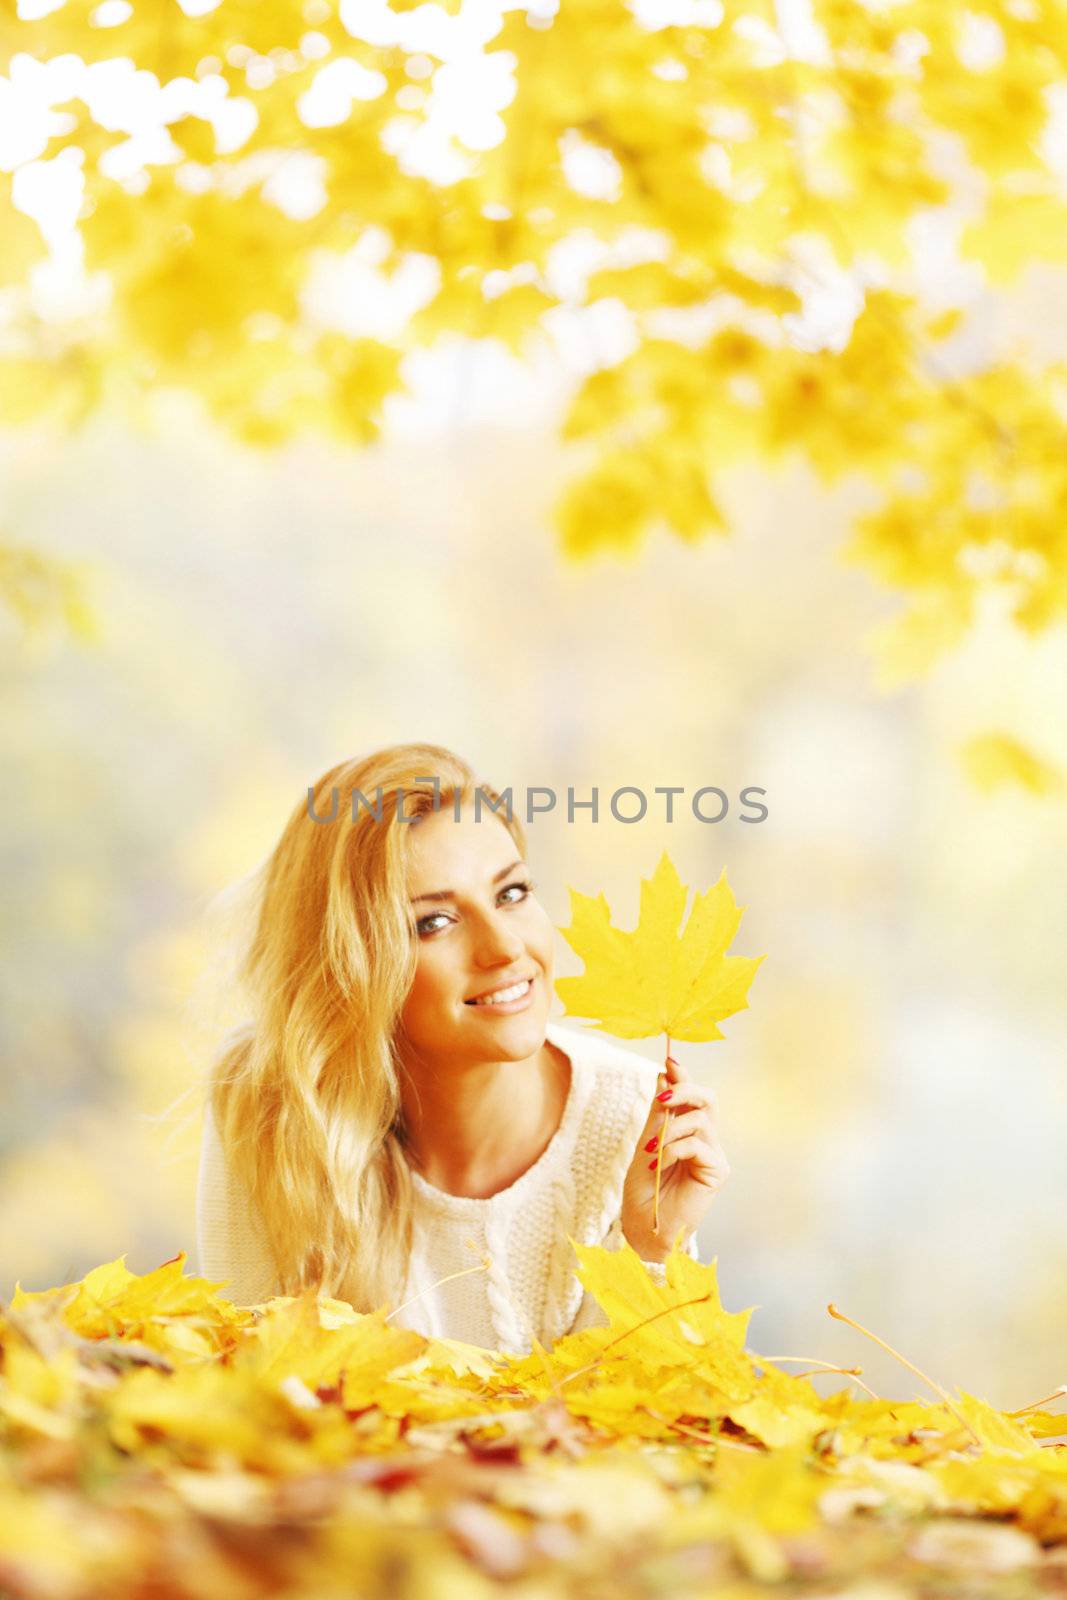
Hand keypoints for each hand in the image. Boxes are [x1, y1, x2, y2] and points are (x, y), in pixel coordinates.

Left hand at [619, 1051, 729, 1261]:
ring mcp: (713, 1155)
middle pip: (708, 1099)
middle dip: (686, 1089)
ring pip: (701, 1119)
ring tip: (652, 1148)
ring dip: (671, 1129)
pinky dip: (675, 1149)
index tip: (669, 1060)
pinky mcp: (717, 1171)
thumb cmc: (643, 1191)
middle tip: (664, 1097)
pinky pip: (699, 1145)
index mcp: (687, 1132)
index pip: (692, 1096)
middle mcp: (705, 1140)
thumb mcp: (646, 1143)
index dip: (684, 1076)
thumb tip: (664, 1074)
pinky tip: (660, 1163)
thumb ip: (659, 1113)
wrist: (644, 1229)